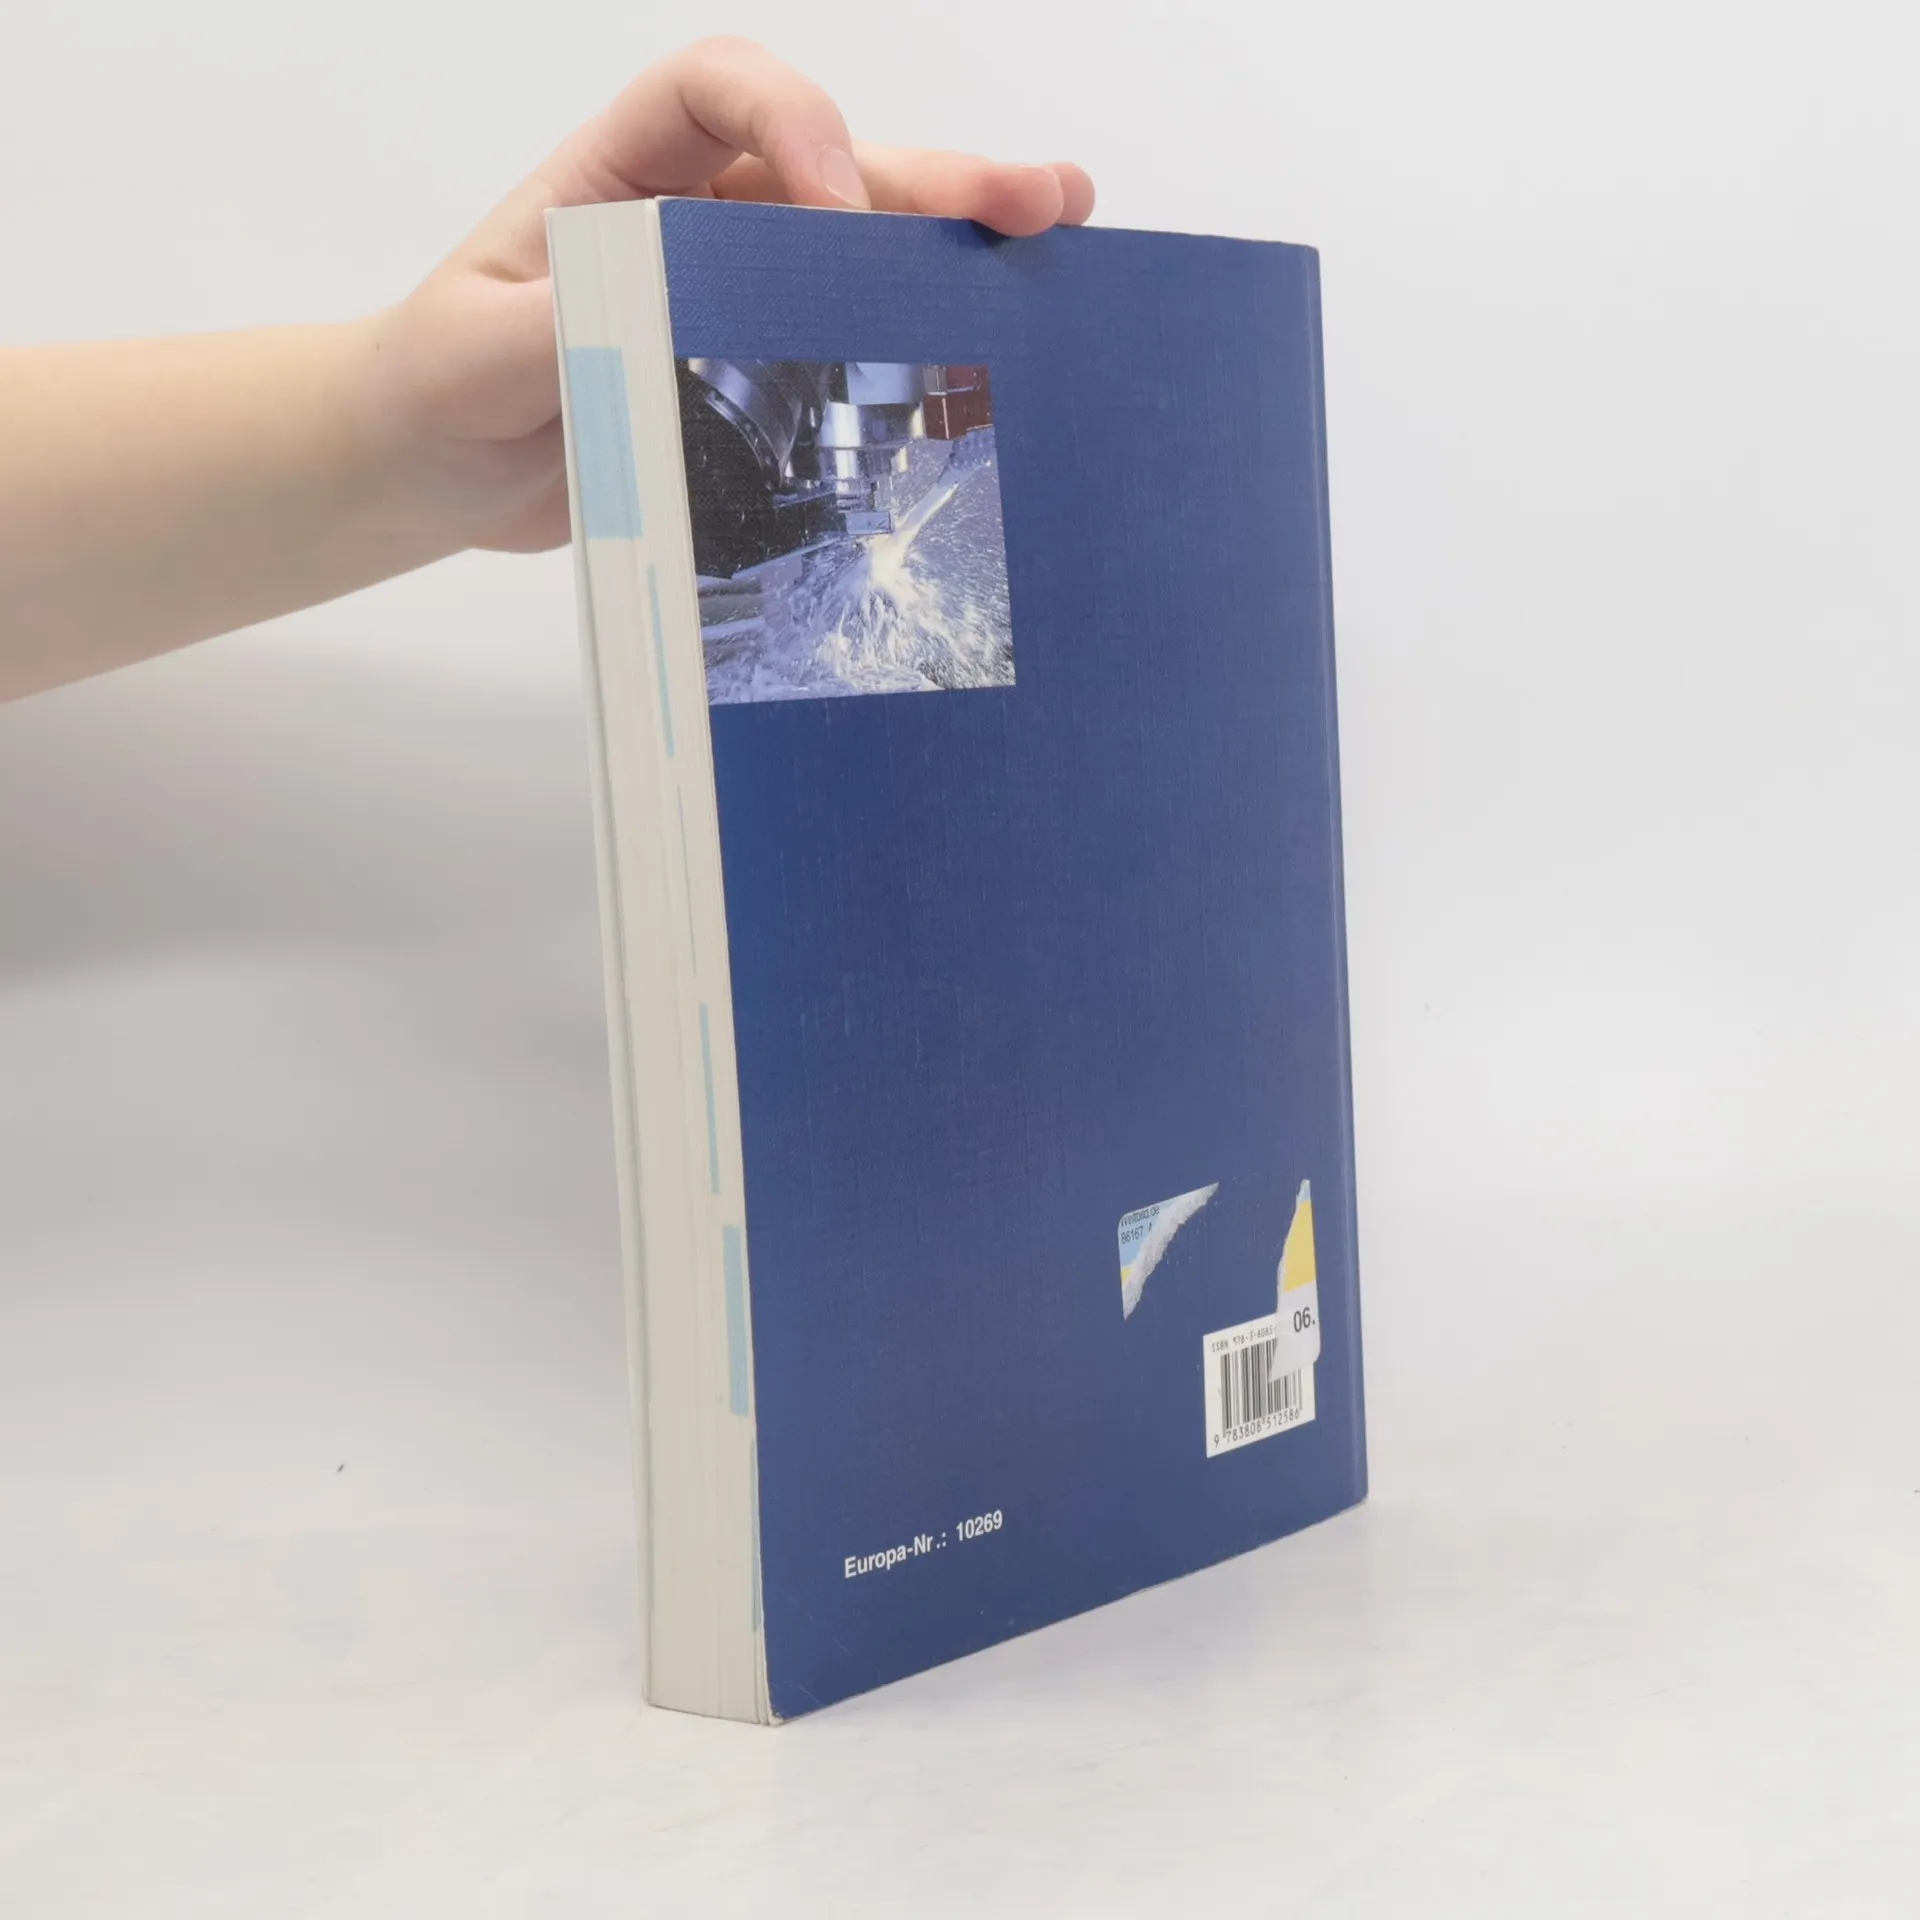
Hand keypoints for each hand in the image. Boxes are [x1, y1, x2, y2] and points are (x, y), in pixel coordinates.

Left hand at [355, 37, 1095, 557]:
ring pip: (864, 246)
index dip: (792, 123)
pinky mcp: (757, 368)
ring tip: (1060, 231)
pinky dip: (926, 335)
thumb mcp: (471, 355)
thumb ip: (555, 332)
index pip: (719, 91)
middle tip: (1032, 202)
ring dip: (959, 241)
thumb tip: (655, 328)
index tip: (833, 211)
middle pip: (831, 163)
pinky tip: (1001, 341)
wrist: (436, 466)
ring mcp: (735, 291)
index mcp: (621, 175)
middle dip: (933, 179)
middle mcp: (696, 214)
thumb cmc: (436, 383)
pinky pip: (851, 339)